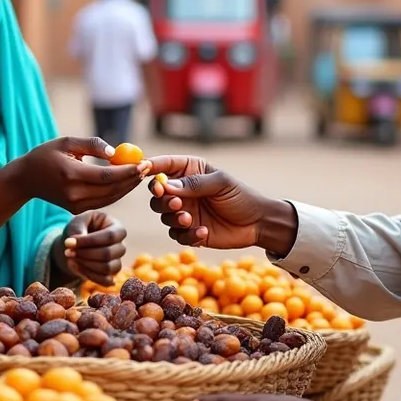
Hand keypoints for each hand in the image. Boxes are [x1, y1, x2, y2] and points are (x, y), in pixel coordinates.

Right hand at [12, 136, 149, 214]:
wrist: (26, 179)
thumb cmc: (47, 155)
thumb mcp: (67, 142)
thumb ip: (92, 145)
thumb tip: (115, 153)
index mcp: (71, 175)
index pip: (107, 176)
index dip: (128, 171)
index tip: (143, 162)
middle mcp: (74, 193)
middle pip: (112, 189)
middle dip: (132, 179)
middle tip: (147, 167)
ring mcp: (75, 205)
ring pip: (110, 198)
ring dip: (128, 187)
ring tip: (141, 174)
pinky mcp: (76, 210)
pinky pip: (103, 202)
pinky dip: (117, 193)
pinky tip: (127, 182)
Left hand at [53, 211, 126, 285]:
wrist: (77, 243)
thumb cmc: (80, 227)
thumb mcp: (77, 222)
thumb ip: (77, 229)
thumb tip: (74, 243)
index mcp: (117, 228)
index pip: (109, 236)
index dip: (89, 241)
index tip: (68, 242)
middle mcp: (121, 246)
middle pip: (108, 254)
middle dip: (85, 254)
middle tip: (67, 251)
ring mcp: (117, 261)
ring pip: (107, 268)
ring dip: (86, 265)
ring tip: (71, 258)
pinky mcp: (110, 275)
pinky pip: (105, 281)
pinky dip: (89, 275)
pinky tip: (76, 266)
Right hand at [146, 156, 266, 249]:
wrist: (257, 224)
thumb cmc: (241, 196)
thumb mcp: (221, 184)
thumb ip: (194, 184)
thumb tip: (167, 186)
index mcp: (189, 171)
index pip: (164, 165)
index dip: (151, 167)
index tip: (143, 170)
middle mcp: (182, 190)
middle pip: (156, 193)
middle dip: (162, 199)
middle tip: (176, 204)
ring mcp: (184, 211)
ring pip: (163, 215)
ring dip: (174, 218)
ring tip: (190, 220)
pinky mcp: (188, 230)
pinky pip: (176, 234)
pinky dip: (187, 235)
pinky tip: (203, 233)